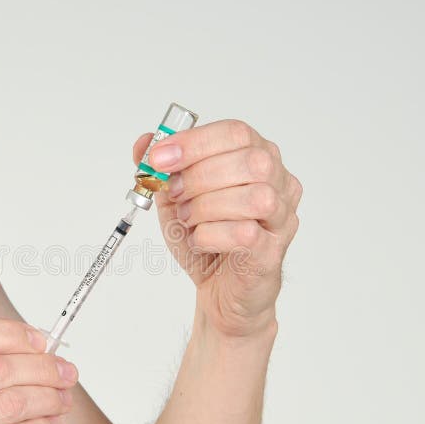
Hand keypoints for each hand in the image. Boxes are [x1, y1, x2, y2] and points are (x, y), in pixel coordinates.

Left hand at [132, 120, 301, 337]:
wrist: (219, 290)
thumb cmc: (206, 239)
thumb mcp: (175, 198)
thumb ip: (162, 169)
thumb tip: (143, 143)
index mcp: (258, 158)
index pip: (237, 133)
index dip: (195, 142)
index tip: (159, 158)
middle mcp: (280, 184)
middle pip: (251, 161)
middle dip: (200, 175)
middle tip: (174, 193)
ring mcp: (281, 219)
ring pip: (255, 197)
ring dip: (207, 206)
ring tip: (188, 219)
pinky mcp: (273, 252)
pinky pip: (246, 234)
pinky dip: (210, 235)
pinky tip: (198, 240)